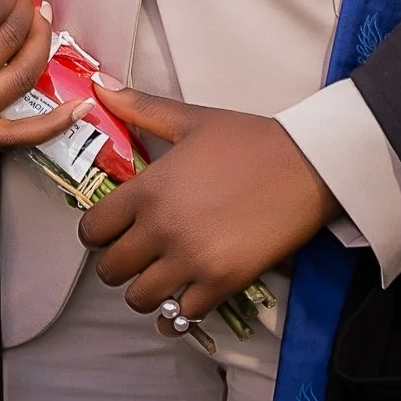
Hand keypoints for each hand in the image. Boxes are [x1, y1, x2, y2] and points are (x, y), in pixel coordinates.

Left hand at [78, 83, 337, 321]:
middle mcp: (162, 229)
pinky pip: (182, 315)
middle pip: (110, 270)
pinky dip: (180, 309)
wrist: (307, 165)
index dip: (97, 232)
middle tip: (137, 253)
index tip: (111, 229)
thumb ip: (139, 107)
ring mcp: (191, 260)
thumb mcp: (191, 120)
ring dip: (146, 290)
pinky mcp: (222, 283)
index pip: (93, 230)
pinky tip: (188, 293)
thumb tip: (97, 85)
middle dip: (118, 263)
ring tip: (161, 274)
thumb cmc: (248, 139)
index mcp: (149, 189)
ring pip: (141, 299)